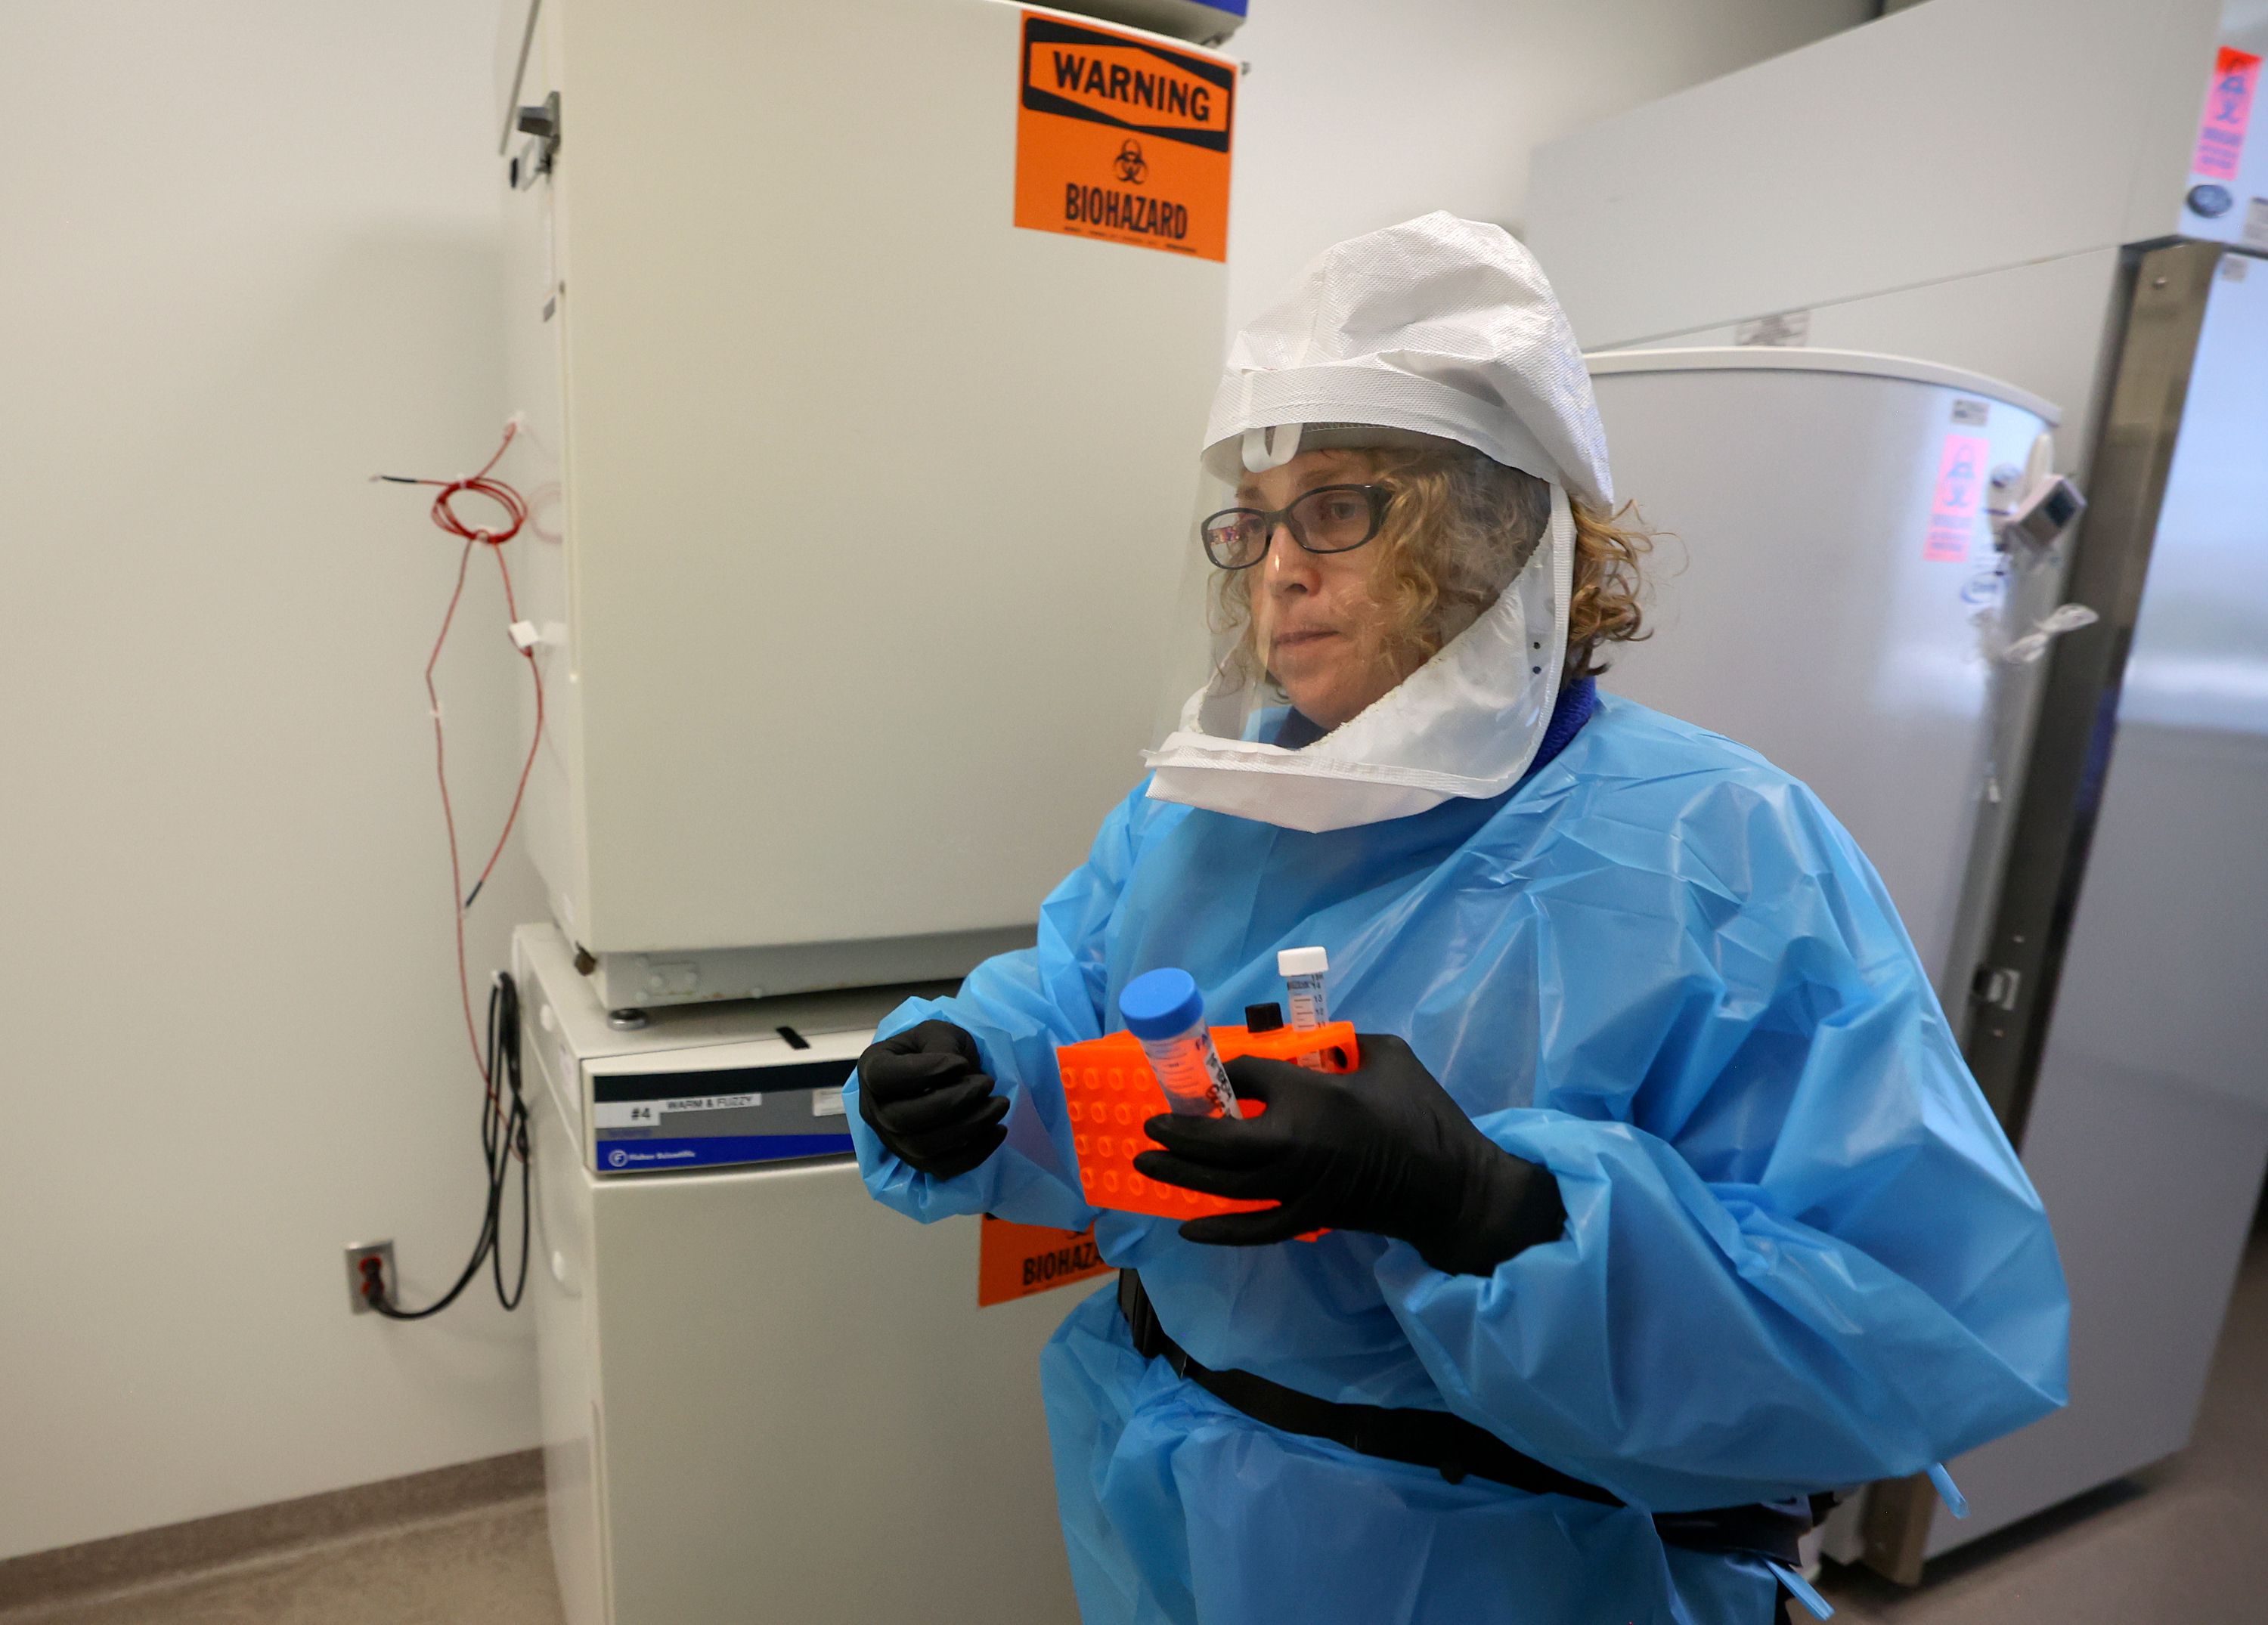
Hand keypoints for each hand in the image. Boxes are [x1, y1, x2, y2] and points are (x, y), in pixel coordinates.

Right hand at [855, 1020, 1007, 1179]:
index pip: (884, 1078)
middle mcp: (875, 1111)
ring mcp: (894, 1141)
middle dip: (952, 1103)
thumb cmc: (934, 1048)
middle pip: (903, 1119)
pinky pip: (943, 1168)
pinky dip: (975, 1153)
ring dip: (968, 1128)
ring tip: (998, 1105)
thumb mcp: (937, 1033)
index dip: (924, 1072)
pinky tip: (997, 1130)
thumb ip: (941, 1046)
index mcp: (872, 1070)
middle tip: (986, 1084)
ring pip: (923, 1147)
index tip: (961, 1063)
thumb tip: (957, 1072)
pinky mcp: (918, 1163)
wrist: (943, 1073)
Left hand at [1132, 1033, 1563, 1274]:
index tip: (1219, 1069)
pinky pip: (1255, 1228)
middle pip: (1219, 1141)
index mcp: (1312, 1098)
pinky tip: (1188, 1228)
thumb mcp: (1386, 1055)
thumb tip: (1313, 1042)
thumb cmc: (1423, 1113)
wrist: (1449, 1184)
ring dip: (1182, 1174)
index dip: (1229, 1072)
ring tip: (1144, 1164)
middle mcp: (1293, 1145)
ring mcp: (1297, 1188)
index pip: (1249, 1078)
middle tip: (1148, 1124)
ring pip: (1225, 1185)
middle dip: (1179, 1132)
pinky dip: (1220, 1231)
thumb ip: (1345, 1043)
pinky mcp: (1308, 1218)